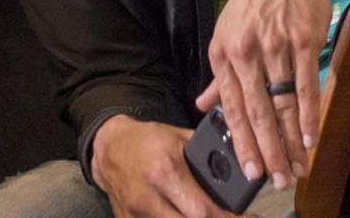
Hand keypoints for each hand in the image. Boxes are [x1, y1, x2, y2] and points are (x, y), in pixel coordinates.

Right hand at [92, 116, 240, 217]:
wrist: (110, 149)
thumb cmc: (149, 141)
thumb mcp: (180, 138)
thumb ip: (207, 156)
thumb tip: (240, 167)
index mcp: (166, 170)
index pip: (203, 210)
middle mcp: (150, 196)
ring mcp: (137, 213)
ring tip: (211, 215)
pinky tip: (184, 214)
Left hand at [193, 0, 328, 191]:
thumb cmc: (257, 0)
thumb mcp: (226, 31)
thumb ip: (219, 76)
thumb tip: (204, 106)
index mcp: (224, 52)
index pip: (231, 106)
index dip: (241, 141)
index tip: (249, 170)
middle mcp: (247, 51)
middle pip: (258, 111)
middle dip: (268, 151)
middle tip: (278, 180)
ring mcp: (276, 46)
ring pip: (283, 103)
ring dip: (291, 140)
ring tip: (297, 166)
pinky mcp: (304, 41)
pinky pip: (306, 84)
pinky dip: (309, 113)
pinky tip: (311, 136)